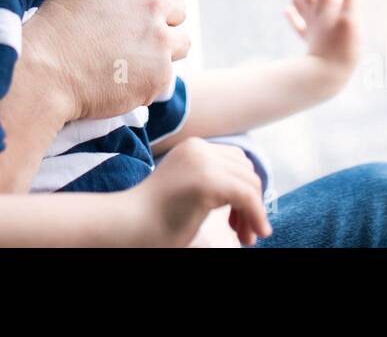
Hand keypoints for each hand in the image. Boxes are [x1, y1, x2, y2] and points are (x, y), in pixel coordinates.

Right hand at [26, 0, 188, 120]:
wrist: (45, 68)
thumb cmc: (56, 26)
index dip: (143, 2)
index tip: (128, 16)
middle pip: (177, 10)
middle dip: (160, 23)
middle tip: (133, 40)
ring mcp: (160, 36)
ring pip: (181, 43)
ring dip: (163, 51)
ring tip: (133, 62)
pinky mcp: (161, 71)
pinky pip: (166, 75)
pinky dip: (149, 80)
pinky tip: (123, 80)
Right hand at [128, 138, 270, 246]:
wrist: (130, 225)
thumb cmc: (155, 216)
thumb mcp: (187, 186)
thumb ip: (211, 179)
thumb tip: (247, 191)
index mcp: (193, 147)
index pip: (236, 162)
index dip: (244, 191)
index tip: (237, 220)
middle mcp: (200, 149)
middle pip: (246, 171)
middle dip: (251, 202)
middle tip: (243, 232)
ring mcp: (203, 163)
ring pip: (251, 184)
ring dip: (254, 213)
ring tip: (245, 238)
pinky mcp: (208, 182)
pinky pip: (248, 197)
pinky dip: (256, 216)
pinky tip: (253, 235)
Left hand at [284, 0, 360, 81]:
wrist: (326, 77)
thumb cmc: (343, 50)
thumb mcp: (352, 24)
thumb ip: (353, 4)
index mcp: (326, 5)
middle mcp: (316, 13)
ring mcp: (311, 26)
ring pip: (298, 0)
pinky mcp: (310, 41)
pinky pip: (298, 24)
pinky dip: (291, 15)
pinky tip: (285, 10)